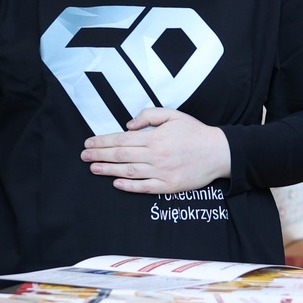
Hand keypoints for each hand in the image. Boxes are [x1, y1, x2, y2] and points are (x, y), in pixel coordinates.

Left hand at [81, 107, 230, 193]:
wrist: (219, 152)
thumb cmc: (195, 132)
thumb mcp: (173, 115)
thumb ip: (149, 116)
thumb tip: (128, 125)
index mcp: (155, 137)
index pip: (121, 139)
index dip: (102, 142)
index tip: (88, 144)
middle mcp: (155, 155)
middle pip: (121, 155)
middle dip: (99, 156)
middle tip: (83, 157)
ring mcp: (161, 172)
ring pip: (129, 171)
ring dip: (108, 170)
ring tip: (93, 169)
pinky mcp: (168, 186)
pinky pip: (144, 187)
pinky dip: (129, 186)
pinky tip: (116, 183)